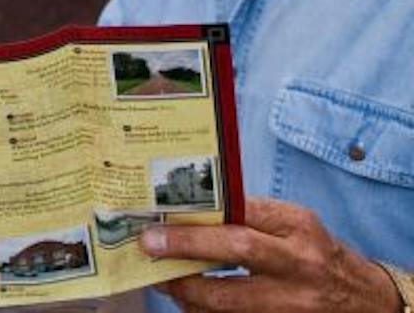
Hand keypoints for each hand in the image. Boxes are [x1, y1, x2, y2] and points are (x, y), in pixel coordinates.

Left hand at [143, 196, 399, 310]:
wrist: (366, 301)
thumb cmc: (317, 254)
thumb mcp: (295, 225)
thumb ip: (250, 217)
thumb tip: (187, 215)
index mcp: (298, 226)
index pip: (242, 214)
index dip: (197, 218)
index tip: (158, 222)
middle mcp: (300, 262)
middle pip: (237, 250)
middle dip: (186, 248)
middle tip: (149, 247)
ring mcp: (294, 301)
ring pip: (230, 299)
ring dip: (187, 291)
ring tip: (163, 281)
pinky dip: (206, 312)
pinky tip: (189, 302)